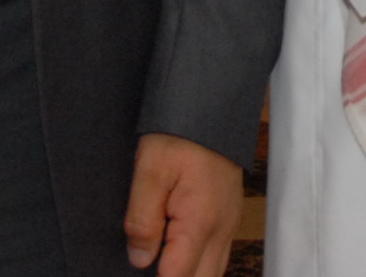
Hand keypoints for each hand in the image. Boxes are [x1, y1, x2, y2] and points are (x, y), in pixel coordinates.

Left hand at [123, 132, 242, 274]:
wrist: (211, 104)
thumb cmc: (180, 133)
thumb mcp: (149, 170)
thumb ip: (142, 219)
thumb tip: (139, 260)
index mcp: (200, 223)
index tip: (136, 273)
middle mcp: (221, 230)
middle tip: (147, 269)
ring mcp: (228, 223)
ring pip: (213, 271)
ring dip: (190, 274)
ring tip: (162, 263)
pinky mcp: (228, 215)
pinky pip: (218, 255)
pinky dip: (199, 265)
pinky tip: (179, 257)